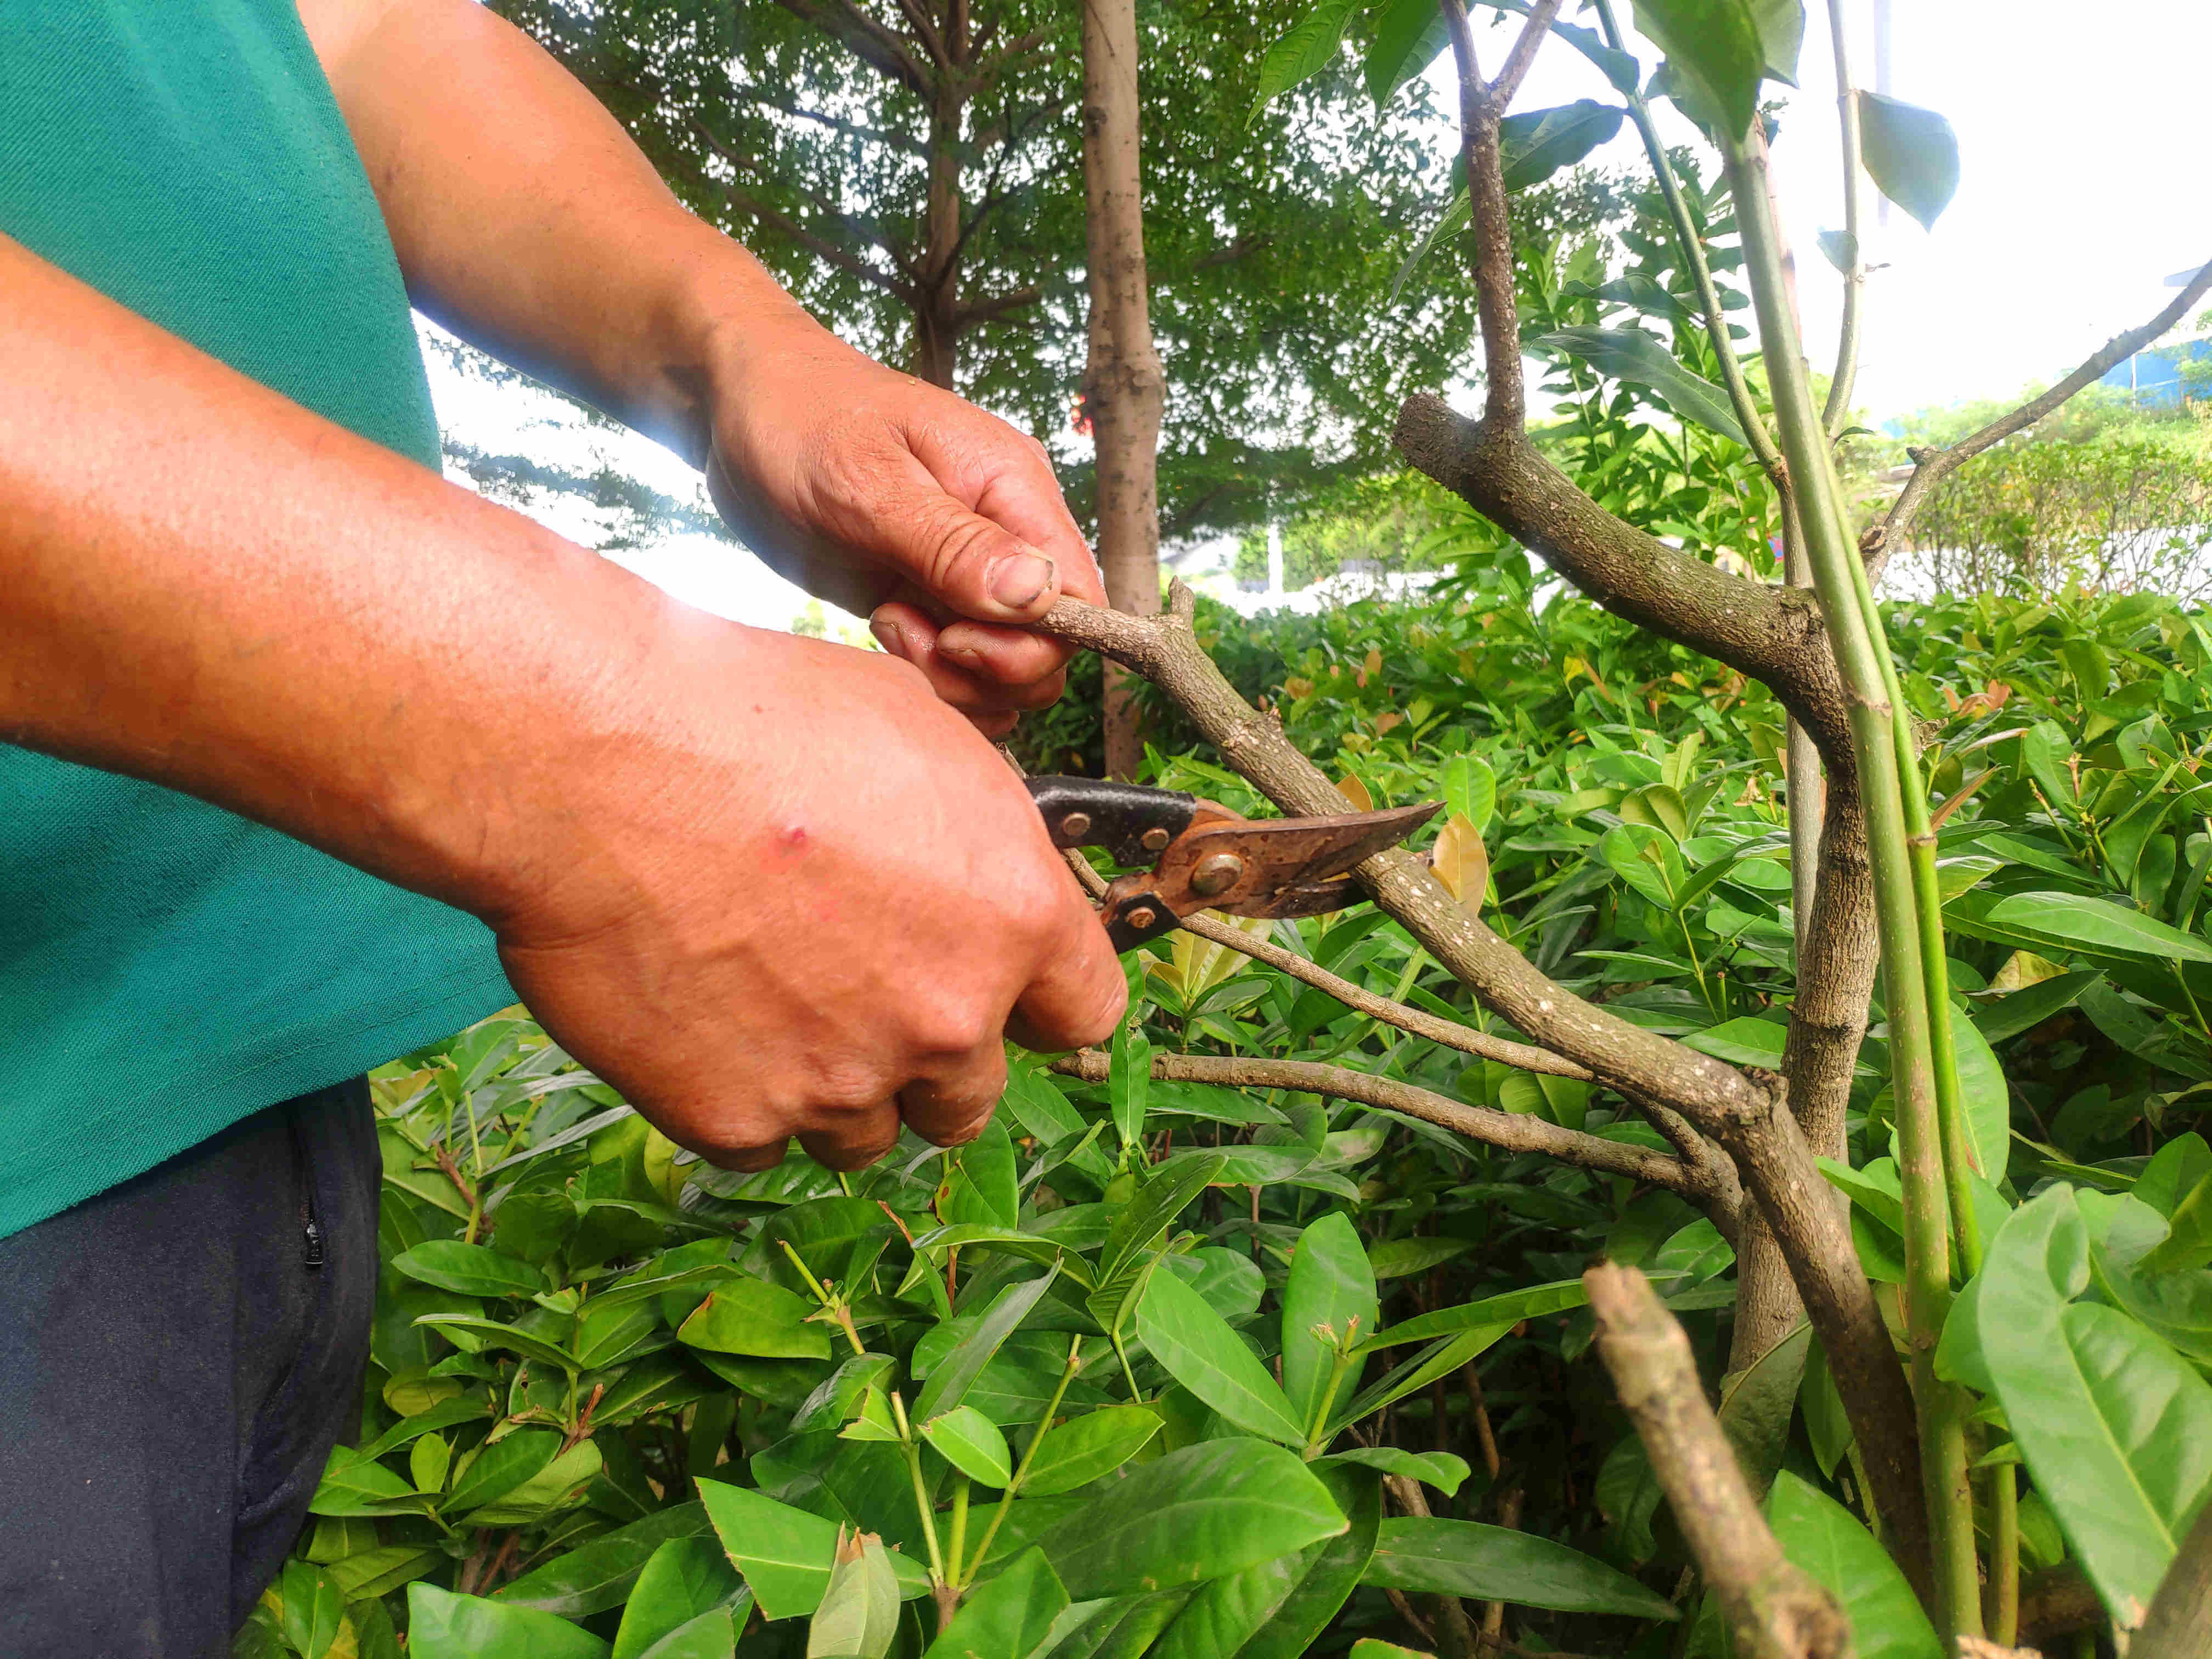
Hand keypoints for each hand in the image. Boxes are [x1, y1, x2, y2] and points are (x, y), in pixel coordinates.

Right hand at [491, 624, 1126, 1169]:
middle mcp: (946, 1017)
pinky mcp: (735, 1118)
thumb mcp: (917, 737)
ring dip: (835, 1084)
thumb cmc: (751, 719)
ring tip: (768, 999)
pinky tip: (703, 1017)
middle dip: (928, 1056)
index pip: (1086, 1013)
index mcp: (1013, 917)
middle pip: (972, 1096)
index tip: (1009, 999)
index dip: (1041, 1005)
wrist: (596, 763)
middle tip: (860, 994)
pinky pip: (763, 1139)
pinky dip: (740, 1094)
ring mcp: (841, 1080)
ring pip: (867, 1131)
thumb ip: (976, 838)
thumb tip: (983, 871)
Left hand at [701, 309, 1105, 737]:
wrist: (743, 405)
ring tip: (886, 625)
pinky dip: (933, 675)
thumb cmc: (799, 417)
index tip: (951, 638)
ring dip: (954, 678)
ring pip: (1008, 668)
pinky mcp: (931, 596)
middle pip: (1050, 647)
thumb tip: (1038, 593)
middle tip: (900, 630)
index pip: (1078, 597)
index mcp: (1014, 489)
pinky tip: (883, 630)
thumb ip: (952, 542)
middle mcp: (1006, 534)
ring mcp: (970, 571)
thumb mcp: (866, 480)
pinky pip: (964, 666)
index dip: (1031, 644)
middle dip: (984, 671)